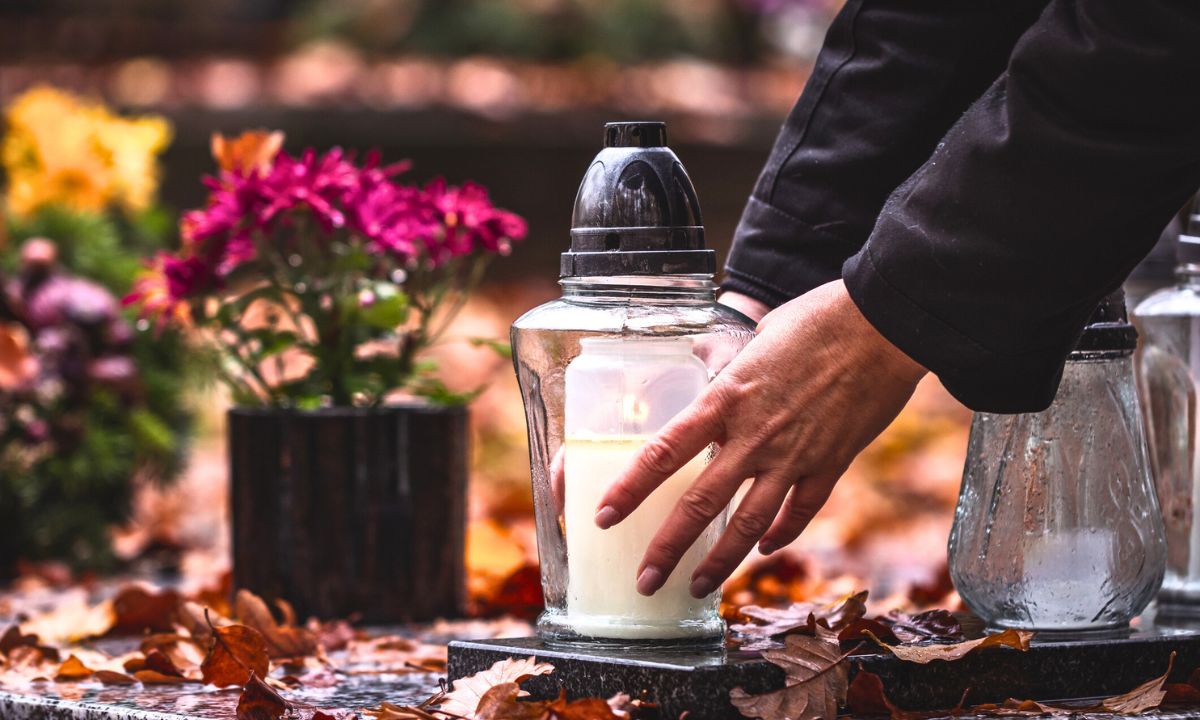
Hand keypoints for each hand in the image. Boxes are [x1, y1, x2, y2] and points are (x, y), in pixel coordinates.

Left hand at [594, 280, 926, 597]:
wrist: (883, 325)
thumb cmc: (817, 320)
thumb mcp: (755, 338)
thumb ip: (727, 366)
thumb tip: (707, 368)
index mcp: (726, 399)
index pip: (663, 452)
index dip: (630, 489)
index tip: (605, 516)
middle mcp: (754, 436)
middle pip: (701, 504)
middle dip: (667, 548)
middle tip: (646, 580)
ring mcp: (795, 455)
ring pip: (750, 524)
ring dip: (721, 561)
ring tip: (698, 585)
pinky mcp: (831, 463)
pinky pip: (801, 511)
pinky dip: (780, 535)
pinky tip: (763, 549)